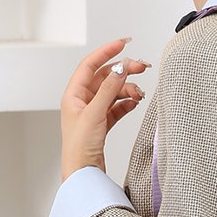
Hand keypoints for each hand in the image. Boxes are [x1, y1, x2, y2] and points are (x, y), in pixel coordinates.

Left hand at [60, 37, 149, 181]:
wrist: (83, 173)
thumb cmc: (79, 147)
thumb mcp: (95, 113)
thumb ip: (109, 89)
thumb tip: (120, 68)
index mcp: (73, 94)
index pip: (90, 65)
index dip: (107, 52)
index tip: (124, 43)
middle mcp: (82, 101)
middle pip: (105, 78)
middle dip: (124, 72)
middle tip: (142, 68)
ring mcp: (93, 113)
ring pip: (114, 93)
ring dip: (128, 90)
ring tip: (140, 94)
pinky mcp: (102, 124)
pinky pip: (117, 107)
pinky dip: (127, 104)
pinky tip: (135, 103)